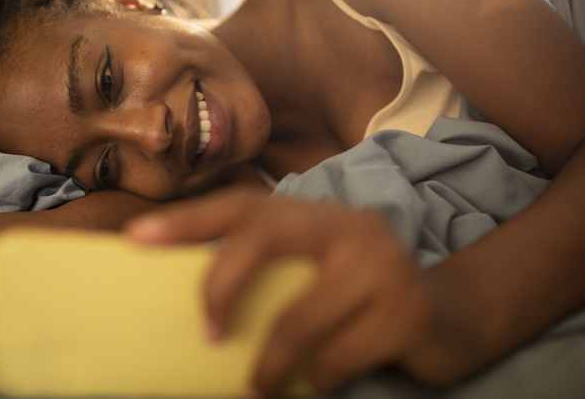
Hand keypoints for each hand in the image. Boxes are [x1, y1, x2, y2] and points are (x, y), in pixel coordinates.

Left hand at [125, 187, 462, 395]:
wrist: (449, 318)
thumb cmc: (361, 302)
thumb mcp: (317, 278)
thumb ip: (274, 280)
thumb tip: (203, 317)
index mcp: (318, 216)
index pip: (244, 205)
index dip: (189, 220)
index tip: (136, 239)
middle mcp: (349, 227)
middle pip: (266, 234)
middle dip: (222, 283)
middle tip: (208, 334)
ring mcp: (383, 264)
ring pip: (301, 317)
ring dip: (270, 364)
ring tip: (258, 388)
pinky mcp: (408, 310)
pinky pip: (339, 357)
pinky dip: (319, 380)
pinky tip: (322, 382)